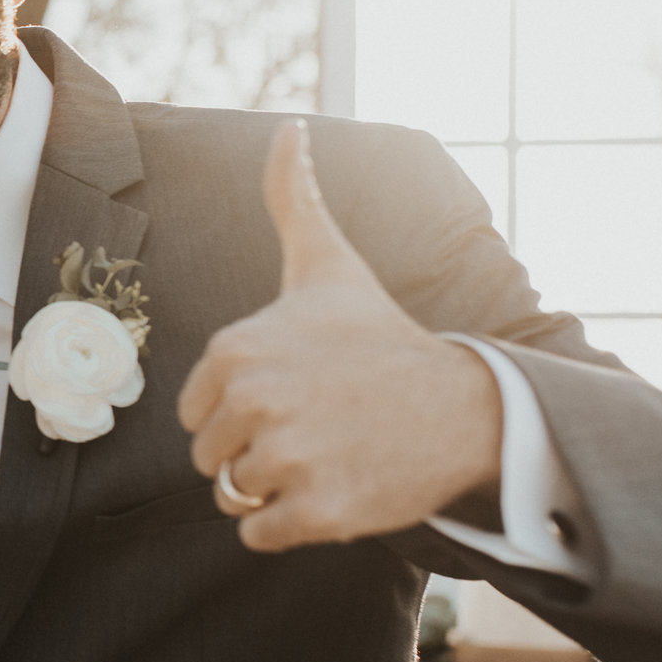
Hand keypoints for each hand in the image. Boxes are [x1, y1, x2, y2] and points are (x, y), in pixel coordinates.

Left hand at [178, 120, 502, 552]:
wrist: (465, 406)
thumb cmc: (381, 337)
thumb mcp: (327, 264)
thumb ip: (291, 196)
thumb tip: (288, 127)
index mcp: (235, 349)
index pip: (196, 411)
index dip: (240, 409)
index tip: (295, 390)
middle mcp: (254, 402)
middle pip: (211, 456)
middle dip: (255, 450)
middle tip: (317, 425)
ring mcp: (288, 459)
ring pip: (235, 495)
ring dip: (277, 486)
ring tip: (330, 452)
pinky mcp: (318, 513)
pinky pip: (258, 535)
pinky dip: (291, 524)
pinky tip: (336, 488)